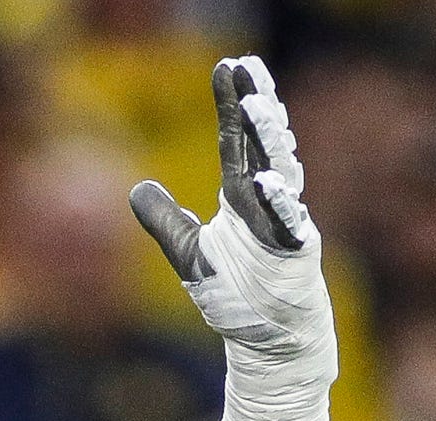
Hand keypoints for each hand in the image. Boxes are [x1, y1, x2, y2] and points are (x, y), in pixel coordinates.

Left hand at [130, 57, 331, 367]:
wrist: (267, 340)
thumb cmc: (234, 294)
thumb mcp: (187, 252)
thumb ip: (164, 220)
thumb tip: (138, 188)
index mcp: (243, 198)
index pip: (237, 142)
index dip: (234, 104)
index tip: (230, 65)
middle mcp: (268, 204)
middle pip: (262, 145)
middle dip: (256, 105)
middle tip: (248, 68)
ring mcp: (286, 226)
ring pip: (281, 173)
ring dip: (270, 140)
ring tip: (257, 107)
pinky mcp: (297, 255)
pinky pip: (288, 225)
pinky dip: (278, 204)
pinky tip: (267, 182)